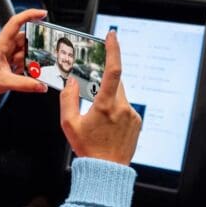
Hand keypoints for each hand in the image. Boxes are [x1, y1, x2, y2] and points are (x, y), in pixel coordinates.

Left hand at [0, 8, 48, 100]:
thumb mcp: (5, 82)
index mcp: (1, 44)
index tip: (43, 14)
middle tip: (34, 60)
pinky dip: (24, 64)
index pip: (16, 22)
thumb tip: (41, 86)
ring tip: (20, 70)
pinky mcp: (7, 59)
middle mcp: (4, 45)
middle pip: (25, 38)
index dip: (30, 15)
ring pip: (24, 49)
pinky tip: (20, 73)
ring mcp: (6, 52)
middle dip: (32, 48)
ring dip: (27, 59)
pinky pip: (21, 58)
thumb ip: (25, 84)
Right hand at [59, 30, 141, 165]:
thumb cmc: (88, 149)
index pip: (113, 70)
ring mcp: (132, 115)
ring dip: (108, 100)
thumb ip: (68, 99)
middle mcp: (122, 107)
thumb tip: (72, 82)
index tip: (112, 36)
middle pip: (114, 83)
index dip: (113, 50)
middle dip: (102, 84)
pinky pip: (125, 108)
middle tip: (91, 95)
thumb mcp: (69, 124)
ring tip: (98, 120)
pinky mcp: (137, 122)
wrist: (107, 170)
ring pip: (119, 96)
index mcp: (105, 105)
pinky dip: (116, 111)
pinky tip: (107, 126)